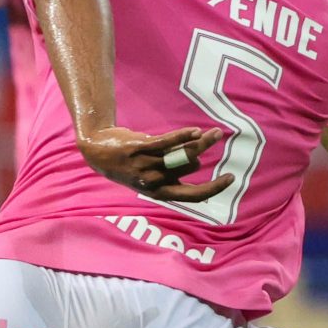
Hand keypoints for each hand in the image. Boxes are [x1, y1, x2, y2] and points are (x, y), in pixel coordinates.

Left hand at [75, 124, 234, 205]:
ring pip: (183, 154)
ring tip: (215, 132)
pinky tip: (195, 131)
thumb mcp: (150, 175)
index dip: (214, 189)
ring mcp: (145, 165)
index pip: (192, 196)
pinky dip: (183, 136)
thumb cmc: (128, 164)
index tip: (230, 178)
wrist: (97, 151)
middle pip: (191, 167)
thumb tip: (196, 163)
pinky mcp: (139, 148)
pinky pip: (167, 142)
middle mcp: (153, 181)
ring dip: (202, 141)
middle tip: (213, 137)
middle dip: (202, 153)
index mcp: (158, 192)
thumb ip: (171, 173)